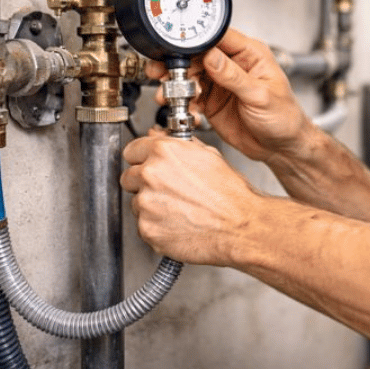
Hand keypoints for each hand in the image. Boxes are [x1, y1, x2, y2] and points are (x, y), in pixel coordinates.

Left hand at [120, 130, 259, 264]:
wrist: (240, 226)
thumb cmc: (230, 194)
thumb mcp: (208, 156)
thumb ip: (177, 146)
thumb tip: (161, 139)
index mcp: (164, 152)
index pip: (131, 151)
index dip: (141, 159)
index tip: (145, 165)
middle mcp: (150, 175)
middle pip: (128, 177)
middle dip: (143, 183)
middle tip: (166, 190)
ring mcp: (146, 204)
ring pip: (136, 203)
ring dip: (151, 206)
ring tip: (179, 209)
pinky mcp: (147, 229)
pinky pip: (144, 225)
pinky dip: (157, 226)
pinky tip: (179, 223)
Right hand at [146, 28, 313, 162]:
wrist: (281, 147)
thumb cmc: (284, 117)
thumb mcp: (260, 96)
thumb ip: (234, 76)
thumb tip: (211, 56)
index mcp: (250, 54)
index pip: (219, 37)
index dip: (197, 40)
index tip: (178, 48)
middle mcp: (233, 65)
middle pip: (198, 53)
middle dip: (178, 62)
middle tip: (163, 72)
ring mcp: (220, 82)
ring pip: (190, 73)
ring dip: (175, 81)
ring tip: (168, 91)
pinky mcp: (211, 100)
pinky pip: (189, 94)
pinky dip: (180, 99)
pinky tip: (180, 105)